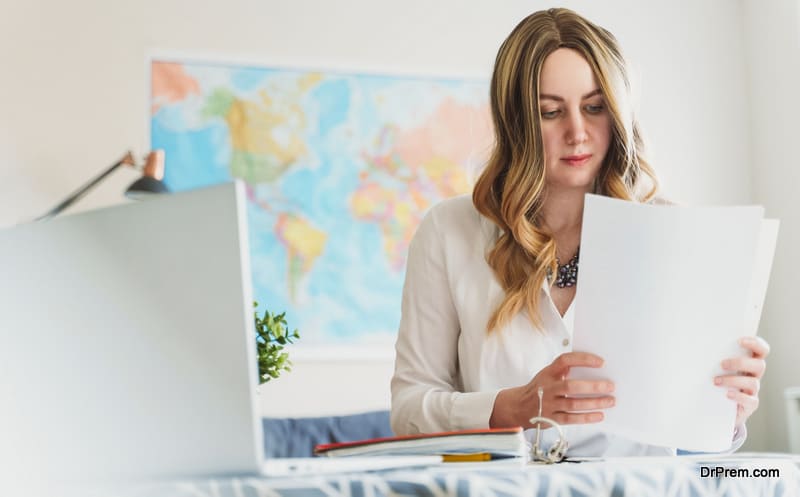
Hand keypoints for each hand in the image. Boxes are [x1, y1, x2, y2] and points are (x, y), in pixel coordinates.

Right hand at [490, 352, 614, 428]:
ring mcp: (548, 404)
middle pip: (571, 386)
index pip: (565, 361)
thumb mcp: (546, 374)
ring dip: (594, 403)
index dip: (583, 359)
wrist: (518, 406)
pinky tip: (599, 415)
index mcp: (548, 373)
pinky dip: (587, 418)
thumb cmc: (538, 388)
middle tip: (610, 386)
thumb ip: (563, 370)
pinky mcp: (551, 419)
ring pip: (573, 404)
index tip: (600, 362)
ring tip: (610, 401)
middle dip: (593, 387)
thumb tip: (590, 367)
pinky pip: (571, 419)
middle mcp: (547, 388)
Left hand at [715, 336, 769, 426]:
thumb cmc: (715, 379)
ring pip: (753, 383)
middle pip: (759, 365)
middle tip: (722, 364)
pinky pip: (750, 401)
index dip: (755, 343)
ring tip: (716, 381)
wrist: (716, 405)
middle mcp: (754, 375)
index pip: (761, 350)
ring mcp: (753, 390)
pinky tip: (727, 394)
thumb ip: (714, 357)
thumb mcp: (715, 366)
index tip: (739, 340)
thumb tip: (694, 345)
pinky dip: (739, 397)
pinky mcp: (750, 405)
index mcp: (748, 362)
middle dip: (740, 363)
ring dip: (733, 380)